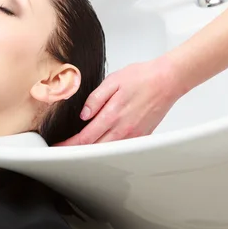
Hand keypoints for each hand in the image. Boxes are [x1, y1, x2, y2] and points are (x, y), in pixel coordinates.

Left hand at [57, 56, 187, 145]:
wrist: (167, 80)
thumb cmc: (142, 77)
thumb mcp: (113, 81)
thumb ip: (96, 99)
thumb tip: (83, 115)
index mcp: (112, 115)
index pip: (85, 137)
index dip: (70, 144)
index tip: (59, 146)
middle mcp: (123, 129)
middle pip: (95, 148)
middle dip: (77, 150)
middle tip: (64, 148)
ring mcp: (134, 135)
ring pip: (108, 151)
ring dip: (93, 151)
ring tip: (79, 147)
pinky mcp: (142, 136)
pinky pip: (122, 148)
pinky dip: (109, 149)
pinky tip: (102, 142)